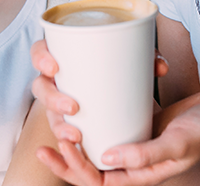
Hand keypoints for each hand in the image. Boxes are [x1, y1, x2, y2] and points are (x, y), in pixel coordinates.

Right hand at [30, 40, 168, 143]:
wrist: (130, 91)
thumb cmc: (123, 67)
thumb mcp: (135, 59)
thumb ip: (148, 59)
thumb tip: (160, 67)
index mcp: (63, 56)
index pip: (40, 52)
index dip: (40, 58)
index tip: (54, 66)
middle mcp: (58, 80)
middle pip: (41, 87)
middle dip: (51, 99)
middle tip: (72, 106)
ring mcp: (62, 103)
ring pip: (50, 115)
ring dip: (59, 126)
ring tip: (76, 135)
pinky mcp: (73, 124)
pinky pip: (64, 134)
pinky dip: (67, 143)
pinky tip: (76, 148)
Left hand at [35, 91, 199, 185]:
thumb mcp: (178, 144)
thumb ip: (145, 155)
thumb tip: (107, 159)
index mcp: (138, 174)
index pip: (96, 180)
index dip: (73, 167)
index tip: (61, 144)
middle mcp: (131, 161)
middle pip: (89, 167)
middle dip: (65, 158)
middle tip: (43, 142)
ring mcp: (132, 141)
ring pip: (96, 146)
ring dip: (76, 139)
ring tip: (56, 123)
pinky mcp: (136, 123)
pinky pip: (109, 125)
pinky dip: (94, 119)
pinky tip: (80, 103)